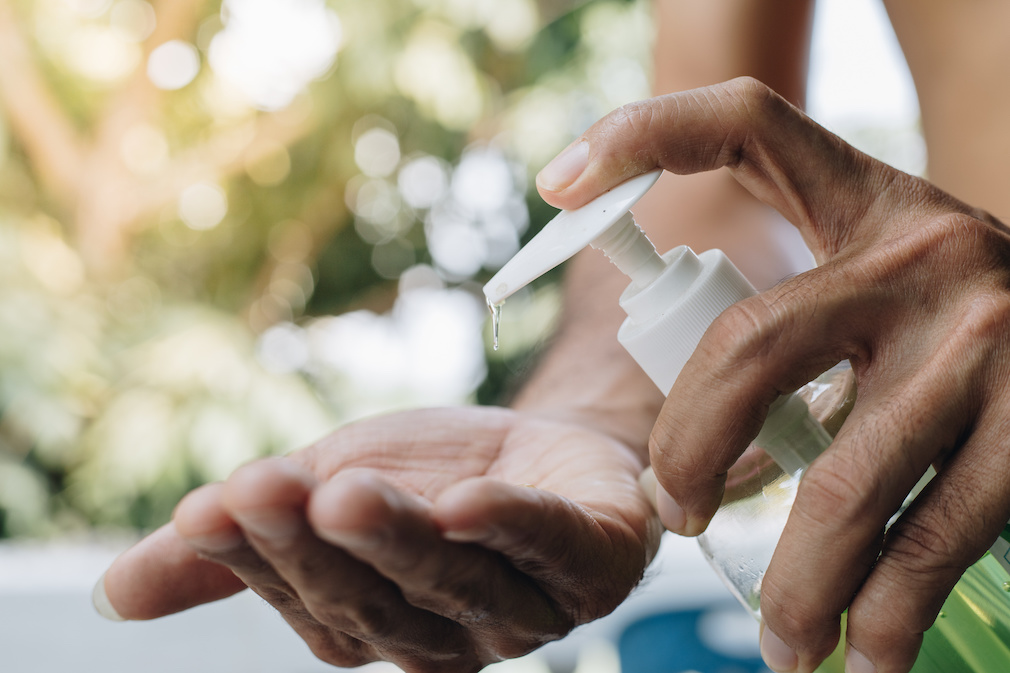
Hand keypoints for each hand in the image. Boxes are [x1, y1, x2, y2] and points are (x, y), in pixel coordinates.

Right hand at [98, 406, 659, 671]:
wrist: (539, 444)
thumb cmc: (426, 479)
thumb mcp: (320, 496)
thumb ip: (236, 552)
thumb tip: (110, 595)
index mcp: (380, 626)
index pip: (311, 605)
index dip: (259, 560)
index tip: (207, 507)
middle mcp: (454, 634)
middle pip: (379, 600)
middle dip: (318, 547)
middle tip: (264, 489)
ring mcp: (531, 606)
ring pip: (458, 579)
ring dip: (400, 537)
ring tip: (344, 489)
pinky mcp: (596, 560)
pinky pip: (554, 547)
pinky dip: (512, 525)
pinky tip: (469, 500)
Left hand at [536, 77, 1009, 672]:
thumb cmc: (950, 305)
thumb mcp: (882, 261)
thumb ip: (791, 302)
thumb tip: (676, 386)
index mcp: (868, 202)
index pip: (743, 125)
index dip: (641, 132)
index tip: (557, 182)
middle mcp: (927, 255)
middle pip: (749, 349)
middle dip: (691, 451)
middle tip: (678, 523)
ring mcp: (989, 342)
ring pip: (844, 484)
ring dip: (795, 584)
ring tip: (778, 644)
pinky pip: (936, 539)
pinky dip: (888, 611)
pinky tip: (864, 653)